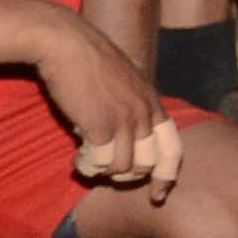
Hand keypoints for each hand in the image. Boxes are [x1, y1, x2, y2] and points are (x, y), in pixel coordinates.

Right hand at [37, 21, 181, 197]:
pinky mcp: (100, 127)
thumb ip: (128, 109)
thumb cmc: (86, 60)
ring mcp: (124, 121)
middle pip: (147, 164)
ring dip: (102, 171)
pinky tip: (76, 157)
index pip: (172, 147)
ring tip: (85, 160)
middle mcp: (143, 113)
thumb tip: (121, 142)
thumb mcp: (121, 82)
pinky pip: (99, 164)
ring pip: (122, 169)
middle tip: (104, 170)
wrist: (64, 42)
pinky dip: (87, 167)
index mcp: (151, 101)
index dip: (166, 175)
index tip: (157, 195)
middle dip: (126, 176)